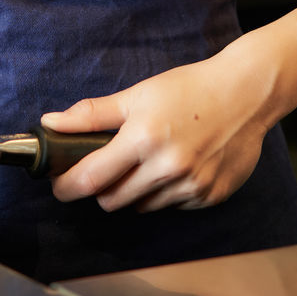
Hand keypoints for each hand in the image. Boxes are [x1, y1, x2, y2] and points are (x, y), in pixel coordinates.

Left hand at [42, 43, 271, 212]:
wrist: (244, 94)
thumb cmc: (189, 89)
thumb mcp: (136, 95)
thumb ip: (92, 114)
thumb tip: (51, 122)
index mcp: (144, 138)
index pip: (92, 178)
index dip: (69, 186)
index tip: (59, 185)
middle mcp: (168, 168)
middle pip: (113, 200)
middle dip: (101, 188)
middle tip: (104, 168)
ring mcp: (191, 186)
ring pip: (142, 206)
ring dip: (134, 191)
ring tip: (144, 161)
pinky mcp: (210, 197)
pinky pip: (172, 206)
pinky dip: (164, 193)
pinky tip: (173, 166)